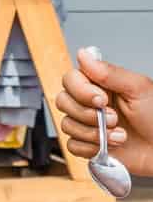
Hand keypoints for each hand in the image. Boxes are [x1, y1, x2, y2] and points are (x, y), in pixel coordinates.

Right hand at [57, 49, 152, 177]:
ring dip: (94, 133)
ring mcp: (88, 124)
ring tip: (119, 135)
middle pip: (63, 102)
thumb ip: (110, 72)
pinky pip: (72, 145)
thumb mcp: (139, 89)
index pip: (70, 79)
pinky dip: (90, 148)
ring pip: (67, 125)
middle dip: (88, 115)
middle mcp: (90, 102)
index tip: (102, 99)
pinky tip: (110, 146)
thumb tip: (83, 54)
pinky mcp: (88, 144)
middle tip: (114, 119)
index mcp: (99, 84)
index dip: (81, 91)